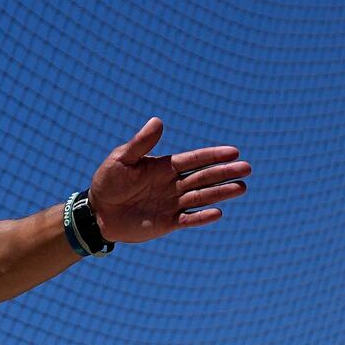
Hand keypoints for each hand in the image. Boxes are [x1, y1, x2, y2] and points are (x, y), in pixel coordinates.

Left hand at [87, 118, 249, 244]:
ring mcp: (172, 203)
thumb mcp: (121, 159)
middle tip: (247, 169)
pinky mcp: (167, 222)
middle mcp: (173, 184)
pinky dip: (201, 217)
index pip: (195, 159)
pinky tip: (217, 212)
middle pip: (204, 177)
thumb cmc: (108, 181)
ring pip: (201, 197)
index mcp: (166, 166)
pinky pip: (188, 219)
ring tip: (241, 188)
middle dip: (224, 173)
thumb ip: (141, 143)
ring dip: (221, 193)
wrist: (97, 212)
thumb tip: (157, 121)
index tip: (234, 152)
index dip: (214, 156)